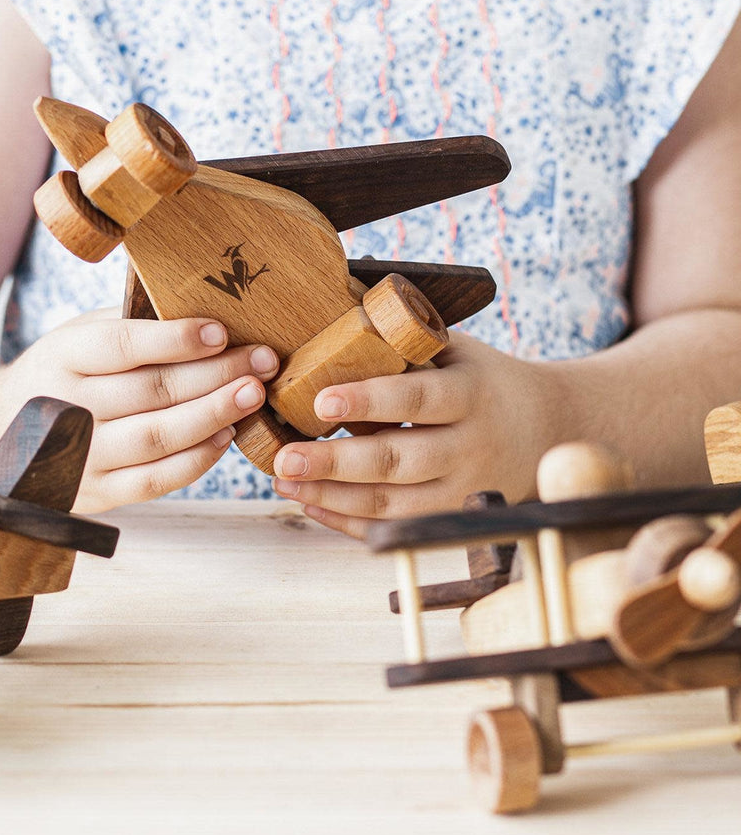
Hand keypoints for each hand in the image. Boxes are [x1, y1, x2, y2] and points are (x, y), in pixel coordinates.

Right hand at [0, 310, 278, 511]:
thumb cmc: (60, 375)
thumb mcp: (77, 337)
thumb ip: (129, 324)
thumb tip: (203, 304)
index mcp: (61, 357)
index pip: (122, 345)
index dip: (175, 339)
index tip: (222, 331)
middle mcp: (66, 407)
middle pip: (151, 391)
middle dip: (216, 375)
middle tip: (263, 361)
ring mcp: (79, 456)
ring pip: (157, 437)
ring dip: (214, 416)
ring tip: (254, 395)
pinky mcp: (95, 493)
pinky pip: (154, 480)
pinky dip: (196, 459)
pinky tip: (226, 436)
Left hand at [270, 331, 565, 537]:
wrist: (549, 427)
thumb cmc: (484, 380)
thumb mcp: (458, 351)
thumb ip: (406, 342)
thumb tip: (335, 307)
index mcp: (470, 393)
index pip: (416, 398)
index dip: (368, 400)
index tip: (321, 401)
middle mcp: (468, 446)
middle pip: (398, 461)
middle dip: (335, 463)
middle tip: (284, 460)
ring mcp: (462, 488)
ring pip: (392, 504)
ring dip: (332, 497)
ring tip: (285, 481)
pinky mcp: (450, 516)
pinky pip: (394, 527)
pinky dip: (349, 522)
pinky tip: (312, 504)